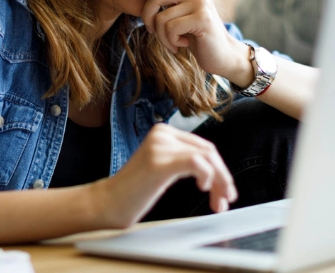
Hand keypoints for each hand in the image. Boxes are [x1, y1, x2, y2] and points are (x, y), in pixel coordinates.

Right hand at [94, 123, 236, 227]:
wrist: (108, 203)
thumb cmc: (135, 191)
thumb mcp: (163, 167)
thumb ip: (184, 160)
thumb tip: (219, 171)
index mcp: (163, 131)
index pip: (203, 146)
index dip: (220, 169)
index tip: (225, 192)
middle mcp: (162, 133)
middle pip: (208, 150)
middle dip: (223, 177)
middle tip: (226, 200)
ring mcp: (160, 146)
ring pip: (207, 157)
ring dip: (219, 182)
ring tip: (218, 202)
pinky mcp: (160, 161)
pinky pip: (196, 163)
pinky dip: (207, 176)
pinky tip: (203, 188)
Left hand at [127, 0, 240, 77]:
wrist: (220, 54)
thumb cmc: (194, 33)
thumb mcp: (179, 10)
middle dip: (147, 17)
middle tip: (152, 30)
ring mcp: (201, 2)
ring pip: (161, 18)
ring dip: (161, 36)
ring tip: (172, 42)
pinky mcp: (202, 18)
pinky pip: (170, 29)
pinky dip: (170, 42)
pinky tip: (181, 45)